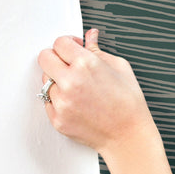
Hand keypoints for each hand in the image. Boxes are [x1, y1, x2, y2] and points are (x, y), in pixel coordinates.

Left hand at [37, 28, 156, 155]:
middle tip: (69, 66)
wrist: (129, 137)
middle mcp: (70, 82)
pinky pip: (48, 102)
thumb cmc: (129, 105)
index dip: (68, 44)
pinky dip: (59, 101)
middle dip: (56, 59)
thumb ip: (99, 50)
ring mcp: (62, 102)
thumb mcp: (121, 69)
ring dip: (58, 82)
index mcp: (86, 64)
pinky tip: (77, 104)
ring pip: (46, 81)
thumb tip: (90, 36)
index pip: (59, 43)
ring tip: (78, 90)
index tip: (73, 49)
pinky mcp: (58, 119)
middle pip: (45, 58)